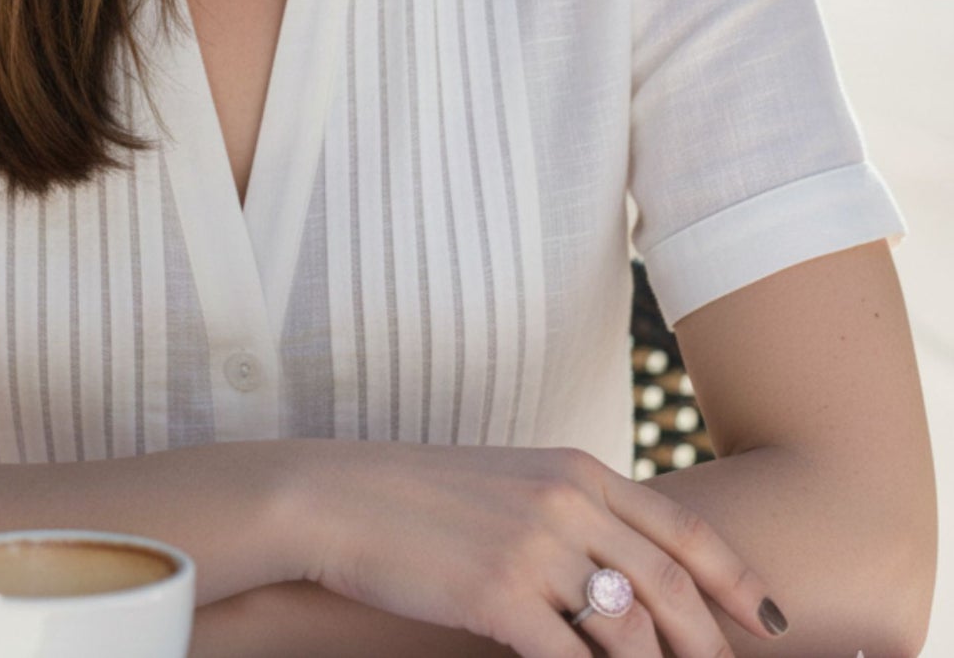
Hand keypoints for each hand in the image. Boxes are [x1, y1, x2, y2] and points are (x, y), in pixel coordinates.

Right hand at [293, 442, 783, 655]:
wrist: (339, 498)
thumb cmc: (419, 497)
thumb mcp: (509, 482)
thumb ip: (572, 510)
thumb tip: (624, 564)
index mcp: (574, 468)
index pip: (680, 529)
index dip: (735, 578)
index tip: (770, 619)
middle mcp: (566, 500)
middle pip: (670, 583)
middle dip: (712, 643)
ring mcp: (534, 546)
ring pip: (631, 628)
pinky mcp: (499, 594)